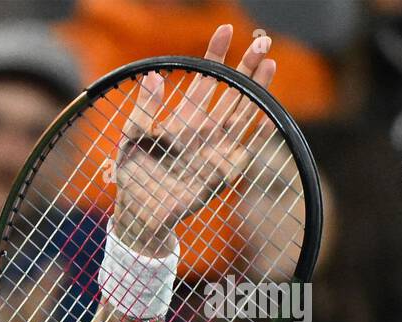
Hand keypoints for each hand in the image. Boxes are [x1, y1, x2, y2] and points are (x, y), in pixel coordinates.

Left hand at [112, 24, 277, 254]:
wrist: (141, 212)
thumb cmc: (133, 175)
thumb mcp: (131, 138)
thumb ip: (143, 109)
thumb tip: (152, 76)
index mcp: (184, 118)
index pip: (205, 80)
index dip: (216, 55)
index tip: (225, 30)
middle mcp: (205, 130)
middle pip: (232, 91)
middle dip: (247, 66)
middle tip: (262, 40)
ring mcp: (217, 149)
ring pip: (244, 112)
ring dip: (257, 89)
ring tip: (270, 63)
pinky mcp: (224, 171)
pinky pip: (245, 147)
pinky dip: (256, 129)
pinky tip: (266, 110)